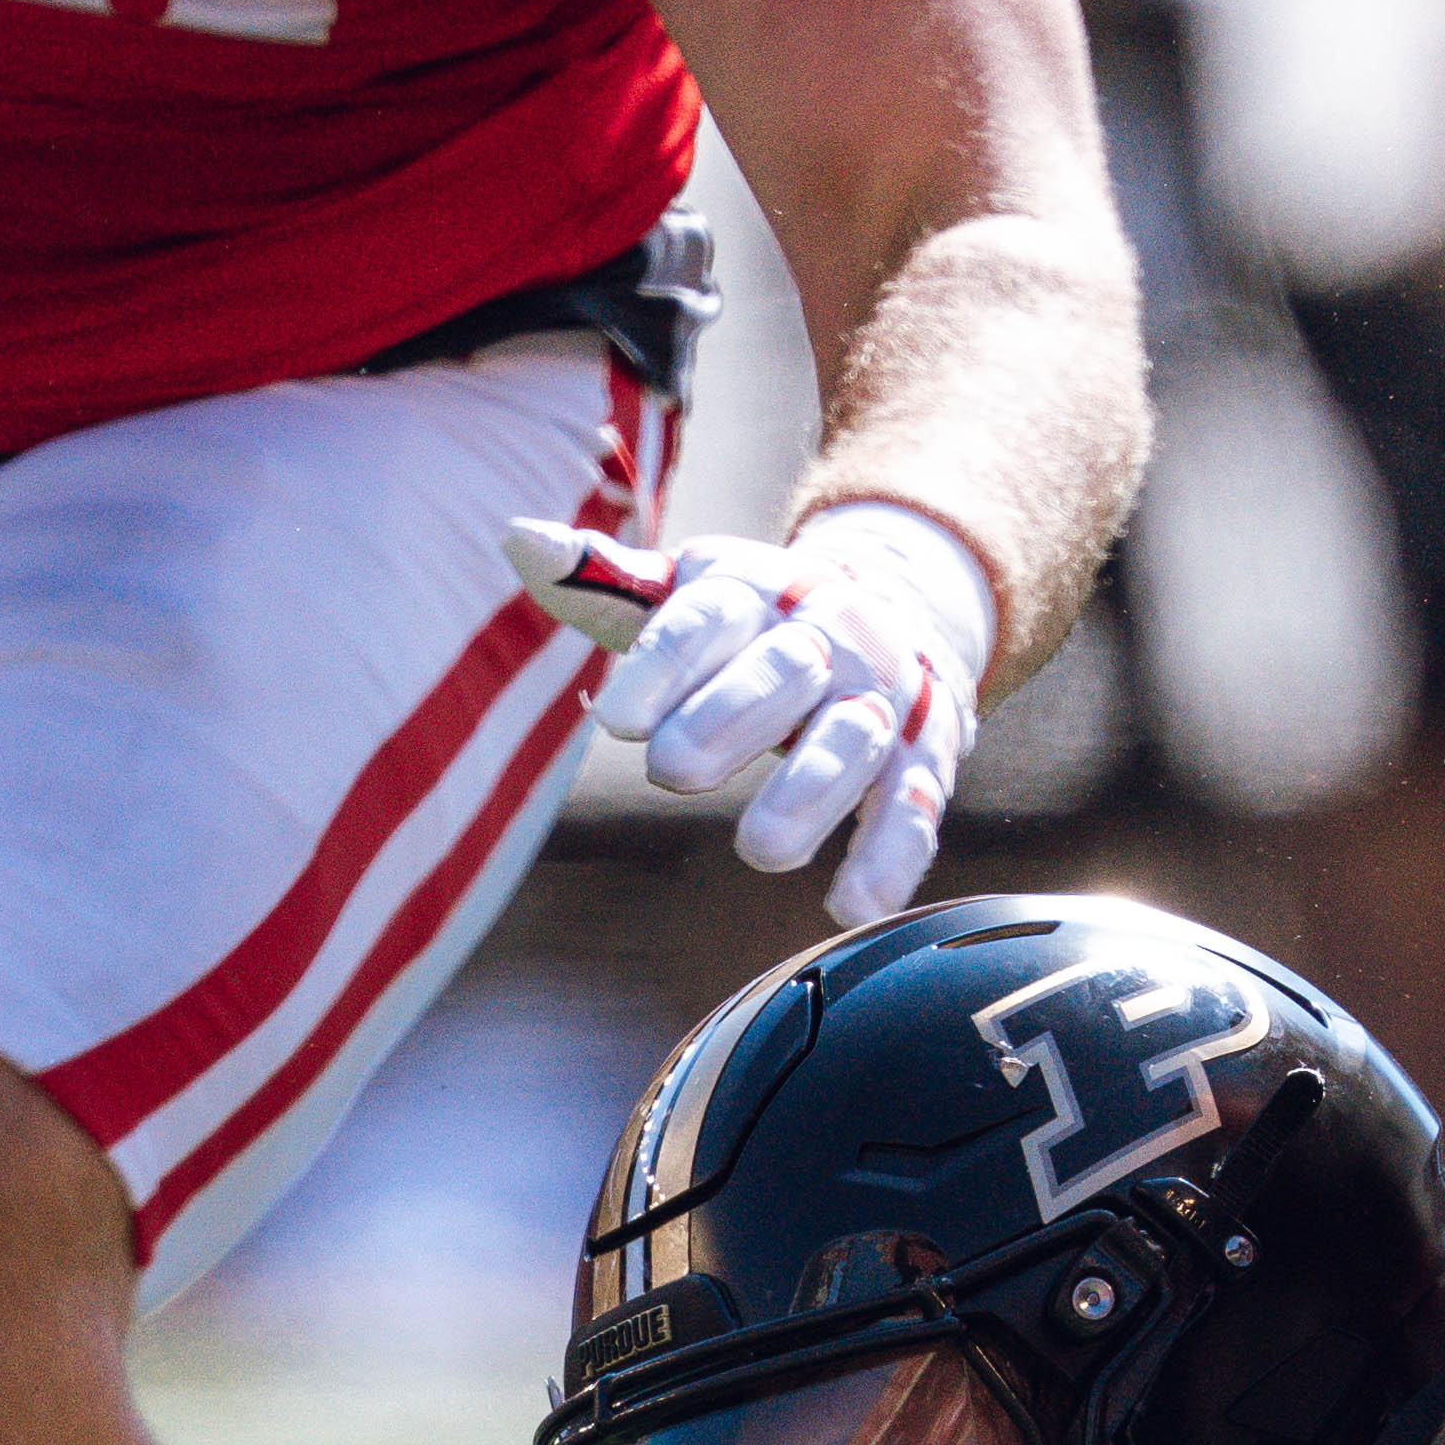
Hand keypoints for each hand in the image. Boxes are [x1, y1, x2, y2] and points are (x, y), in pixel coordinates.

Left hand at [505, 500, 990, 926]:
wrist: (903, 610)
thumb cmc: (758, 621)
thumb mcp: (691, 589)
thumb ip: (606, 581)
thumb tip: (520, 540)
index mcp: (754, 592)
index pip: (704, 620)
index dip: (664, 666)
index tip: (618, 722)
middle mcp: (825, 639)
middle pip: (782, 672)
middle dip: (730, 718)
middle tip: (673, 769)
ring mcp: (880, 700)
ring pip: (850, 742)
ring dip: (810, 793)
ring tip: (761, 849)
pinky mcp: (924, 759)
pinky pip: (912, 808)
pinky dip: (889, 856)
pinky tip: (851, 903)